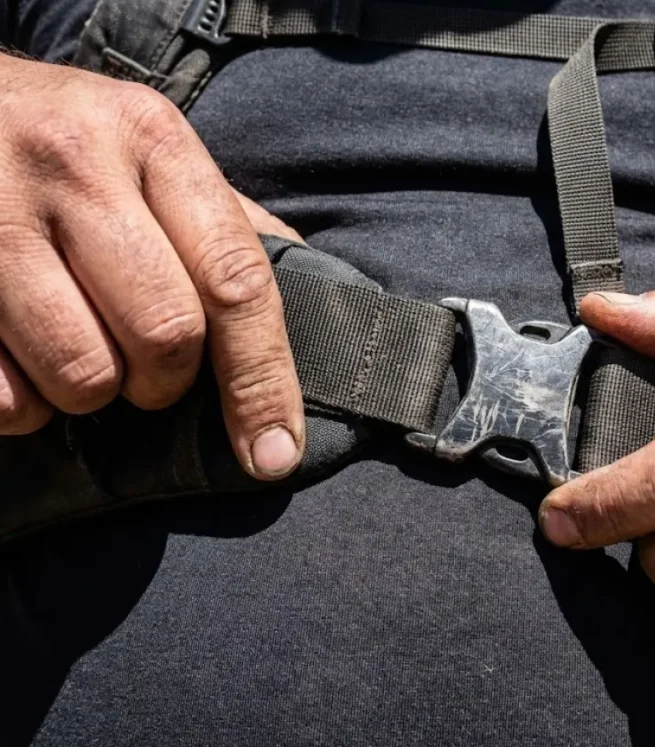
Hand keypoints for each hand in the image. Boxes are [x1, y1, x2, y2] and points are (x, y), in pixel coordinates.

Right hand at [0, 54, 304, 478]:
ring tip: (77, 355)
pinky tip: (17, 364)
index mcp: (153, 140)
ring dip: (90, 394)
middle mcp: (74, 164)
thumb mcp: (150, 149)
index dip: (263, 380)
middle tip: (147, 370)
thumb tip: (323, 297)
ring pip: (81, 373)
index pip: (236, 281)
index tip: (275, 453)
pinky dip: (21, 407)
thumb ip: (225, 221)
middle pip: (165, 334)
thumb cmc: (66, 143)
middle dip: (165, 382)